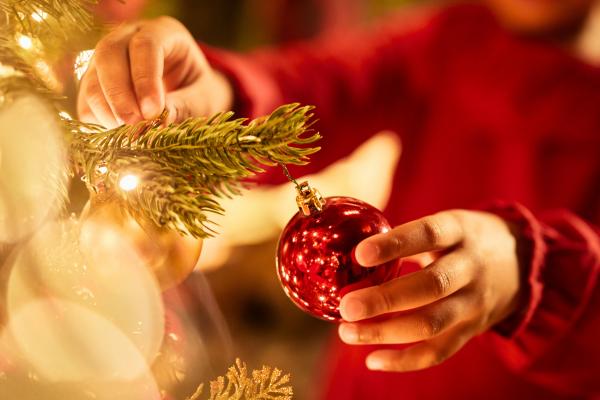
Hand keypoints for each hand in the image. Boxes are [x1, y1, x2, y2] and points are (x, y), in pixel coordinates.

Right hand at [78, 16, 232, 127]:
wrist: (190, 95)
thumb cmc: (200, 92)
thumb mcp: (203, 98)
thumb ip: (185, 105)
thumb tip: (158, 120)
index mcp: (164, 32)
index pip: (145, 45)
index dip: (145, 78)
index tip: (152, 111)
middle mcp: (129, 38)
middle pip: (108, 54)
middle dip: (119, 93)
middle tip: (134, 124)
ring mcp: (108, 59)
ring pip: (92, 78)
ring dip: (106, 109)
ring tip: (129, 133)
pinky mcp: (95, 84)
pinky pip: (86, 101)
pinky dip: (98, 120)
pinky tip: (118, 133)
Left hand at [338, 210, 521, 371]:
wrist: (522, 262)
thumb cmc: (465, 239)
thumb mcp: (447, 223)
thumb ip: (408, 237)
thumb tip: (351, 253)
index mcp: (460, 231)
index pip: (428, 234)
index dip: (394, 245)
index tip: (360, 254)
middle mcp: (471, 267)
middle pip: (430, 286)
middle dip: (384, 300)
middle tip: (346, 306)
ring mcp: (474, 302)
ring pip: (431, 324)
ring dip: (385, 332)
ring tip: (347, 332)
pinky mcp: (472, 330)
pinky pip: (439, 352)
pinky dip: (404, 360)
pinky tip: (372, 359)